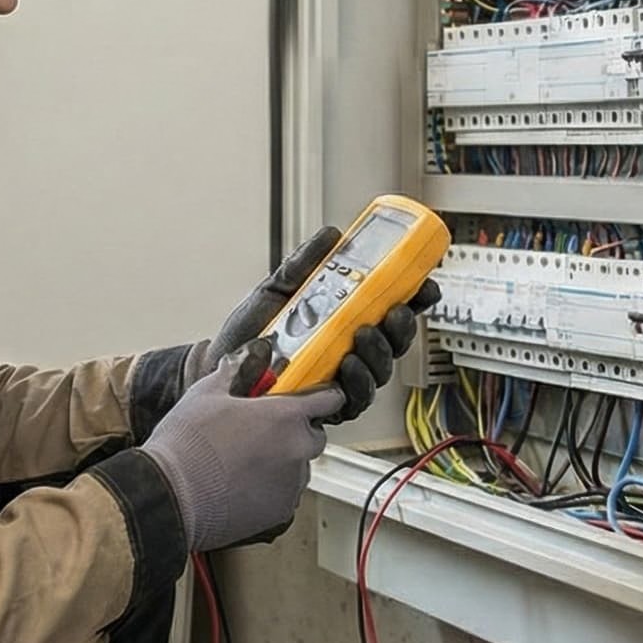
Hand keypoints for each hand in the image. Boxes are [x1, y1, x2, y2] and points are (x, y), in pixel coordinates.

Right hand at [139, 342, 345, 552]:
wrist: (170, 496)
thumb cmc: (186, 446)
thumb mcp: (207, 394)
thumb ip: (236, 371)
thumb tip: (245, 357)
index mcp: (285, 416)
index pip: (329, 399)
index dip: (322, 395)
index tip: (317, 396)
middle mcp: (297, 450)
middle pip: (315, 436)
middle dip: (295, 432)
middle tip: (263, 431)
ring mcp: (291, 484)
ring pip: (299, 467)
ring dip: (283, 462)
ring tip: (245, 462)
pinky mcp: (280, 512)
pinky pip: (285, 495)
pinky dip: (272, 490)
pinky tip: (242, 484)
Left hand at [188, 229, 443, 422]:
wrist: (217, 369)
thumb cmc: (250, 334)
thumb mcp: (278, 290)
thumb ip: (305, 265)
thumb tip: (332, 234)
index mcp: (345, 322)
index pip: (390, 310)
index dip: (414, 299)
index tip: (425, 286)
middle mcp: (349, 352)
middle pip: (394, 342)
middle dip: (402, 326)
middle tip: (394, 311)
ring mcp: (340, 381)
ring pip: (380, 371)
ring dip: (380, 353)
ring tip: (365, 334)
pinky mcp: (325, 407)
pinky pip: (354, 400)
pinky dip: (357, 383)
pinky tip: (349, 366)